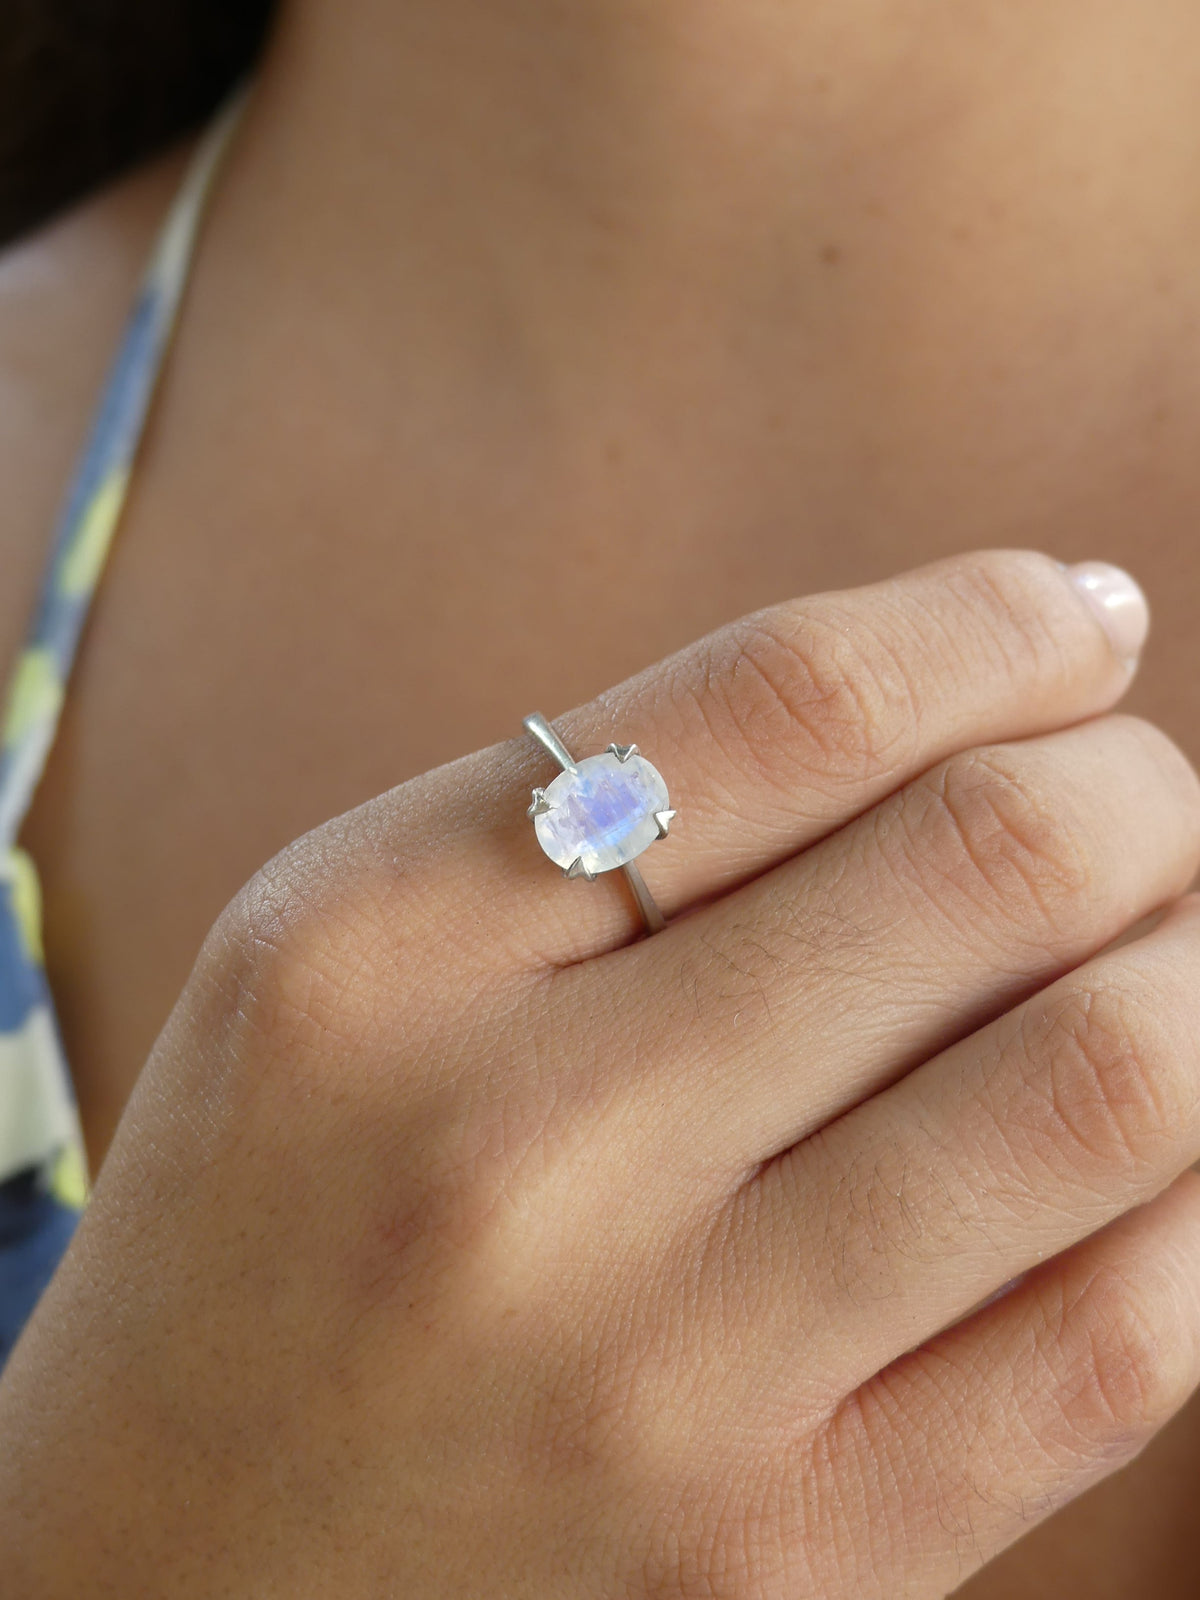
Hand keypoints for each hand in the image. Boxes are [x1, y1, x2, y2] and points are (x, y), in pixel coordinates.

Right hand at [3, 550, 1197, 1598]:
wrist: (185, 1565)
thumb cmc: (283, 1211)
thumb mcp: (351, 948)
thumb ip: (617, 802)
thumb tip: (989, 677)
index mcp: (380, 950)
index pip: (791, 698)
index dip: (997, 625)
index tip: (1075, 618)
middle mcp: (520, 1156)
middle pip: (991, 862)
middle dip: (1133, 789)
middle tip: (1126, 800)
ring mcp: (669, 1383)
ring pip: (1114, 1080)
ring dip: (1199, 963)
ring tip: (1161, 947)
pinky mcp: (797, 1562)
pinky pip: (1130, 1335)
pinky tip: (1158, 1139)